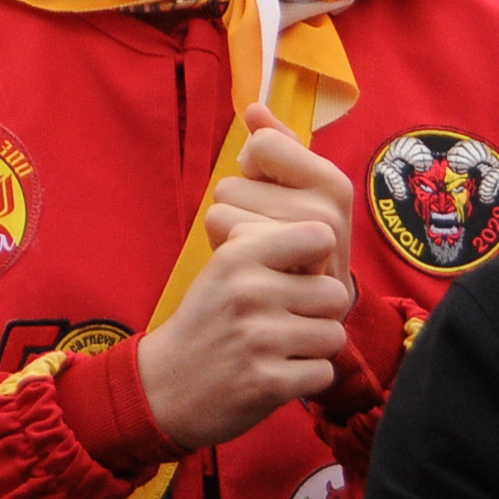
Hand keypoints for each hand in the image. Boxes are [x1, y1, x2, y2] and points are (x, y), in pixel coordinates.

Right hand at [138, 131, 353, 449]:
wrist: (164, 388)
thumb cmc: (207, 317)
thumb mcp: (225, 257)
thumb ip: (258, 201)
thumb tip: (259, 110)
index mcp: (238, 252)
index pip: (319, 235)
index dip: (314, 258)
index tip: (291, 272)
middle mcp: (248, 290)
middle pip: (334, 292)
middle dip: (316, 311)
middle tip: (281, 319)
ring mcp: (257, 338)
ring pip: (333, 334)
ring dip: (312, 346)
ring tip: (277, 345)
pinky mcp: (266, 383)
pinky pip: (322, 373)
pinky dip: (303, 378)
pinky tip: (272, 373)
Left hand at [210, 107, 357, 287]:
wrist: (316, 311)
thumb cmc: (299, 240)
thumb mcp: (297, 189)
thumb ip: (279, 145)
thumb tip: (254, 107)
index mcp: (332, 181)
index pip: (262, 145)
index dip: (254, 167)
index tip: (273, 193)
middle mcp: (326, 209)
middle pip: (233, 182)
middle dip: (240, 206)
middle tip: (266, 233)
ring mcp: (304, 244)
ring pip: (221, 209)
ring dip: (230, 231)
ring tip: (260, 252)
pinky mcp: (277, 272)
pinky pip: (221, 237)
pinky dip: (225, 251)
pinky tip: (252, 268)